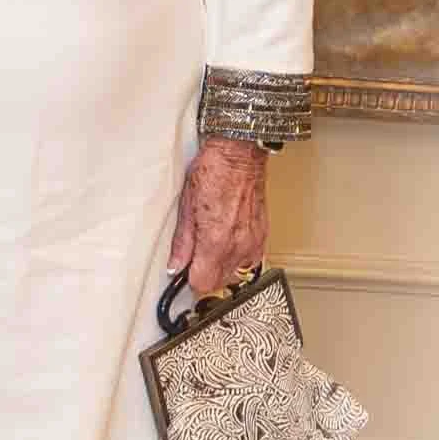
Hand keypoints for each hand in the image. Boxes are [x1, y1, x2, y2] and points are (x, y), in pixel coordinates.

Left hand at [167, 137, 269, 294]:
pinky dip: (238, 257)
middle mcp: (238, 246)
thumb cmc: (213, 172)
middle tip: (195, 256)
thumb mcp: (186, 206)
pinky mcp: (263, 236)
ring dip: (222, 267)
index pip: (203, 283)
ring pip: (236, 274)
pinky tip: (228, 241)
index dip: (190, 279)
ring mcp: (254, 242)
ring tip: (212, 245)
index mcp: (216, 241)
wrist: (239, 156)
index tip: (184, 271)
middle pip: (220, 282)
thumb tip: (175, 265)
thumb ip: (181, 242)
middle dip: (205, 274)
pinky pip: (251, 260)